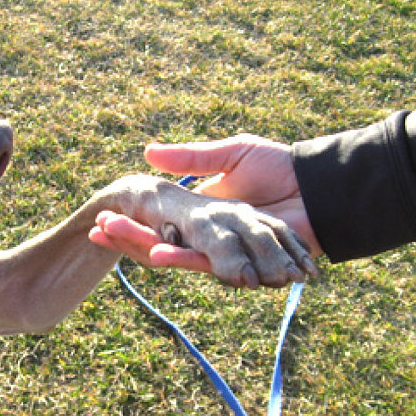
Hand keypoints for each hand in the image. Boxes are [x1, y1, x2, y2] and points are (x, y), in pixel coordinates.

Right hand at [88, 135, 322, 271]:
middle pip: (162, 239)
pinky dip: (183, 259)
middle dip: (128, 236)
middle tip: (97, 228)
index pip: (161, 220)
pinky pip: (209, 263)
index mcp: (207, 212)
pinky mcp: (244, 263)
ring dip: (144, 247)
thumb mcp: (231, 154)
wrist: (319, 187)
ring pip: (179, 254)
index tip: (101, 218)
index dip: (132, 221)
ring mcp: (227, 252)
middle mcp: (212, 236)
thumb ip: (193, 158)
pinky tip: (156, 254)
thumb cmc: (282, 167)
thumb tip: (148, 151)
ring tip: (111, 237)